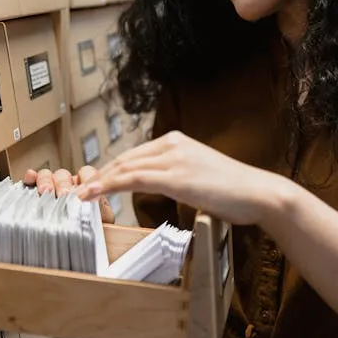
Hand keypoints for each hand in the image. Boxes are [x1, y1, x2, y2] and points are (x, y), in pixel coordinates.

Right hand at [22, 165, 114, 223]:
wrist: (80, 239)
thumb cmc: (93, 226)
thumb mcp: (103, 219)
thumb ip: (102, 209)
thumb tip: (98, 202)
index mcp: (85, 185)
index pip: (87, 173)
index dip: (87, 180)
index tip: (88, 191)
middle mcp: (68, 184)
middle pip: (64, 175)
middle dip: (63, 184)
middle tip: (64, 195)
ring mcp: (51, 186)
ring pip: (47, 175)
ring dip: (46, 181)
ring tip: (45, 191)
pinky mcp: (35, 192)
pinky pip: (31, 181)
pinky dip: (30, 178)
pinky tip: (30, 178)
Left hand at [74, 131, 285, 225]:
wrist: (259, 193)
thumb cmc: (236, 191)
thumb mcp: (202, 176)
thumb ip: (181, 176)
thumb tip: (170, 188)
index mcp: (178, 141)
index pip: (134, 155)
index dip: (110, 169)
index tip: (94, 183)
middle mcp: (173, 144)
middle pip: (124, 159)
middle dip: (99, 175)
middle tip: (78, 191)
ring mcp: (174, 159)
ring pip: (124, 168)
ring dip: (98, 183)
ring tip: (78, 196)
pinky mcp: (175, 177)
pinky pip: (133, 179)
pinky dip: (109, 187)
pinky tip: (94, 195)